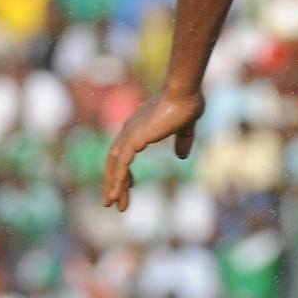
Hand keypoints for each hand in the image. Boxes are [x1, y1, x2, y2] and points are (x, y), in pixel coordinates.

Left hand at [102, 87, 204, 210]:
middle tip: (113, 203)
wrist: (184, 93)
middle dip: (114, 183)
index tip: (129, 186)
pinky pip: (121, 164)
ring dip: (113, 185)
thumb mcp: (185, 128)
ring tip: (111, 204)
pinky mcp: (134, 140)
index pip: (124, 153)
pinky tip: (115, 193)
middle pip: (115, 161)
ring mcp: (130, 135)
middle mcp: (129, 130)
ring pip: (114, 165)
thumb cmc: (187, 104)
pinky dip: (117, 179)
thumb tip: (181, 156)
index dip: (125, 171)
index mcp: (138, 127)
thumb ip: (183, 141)